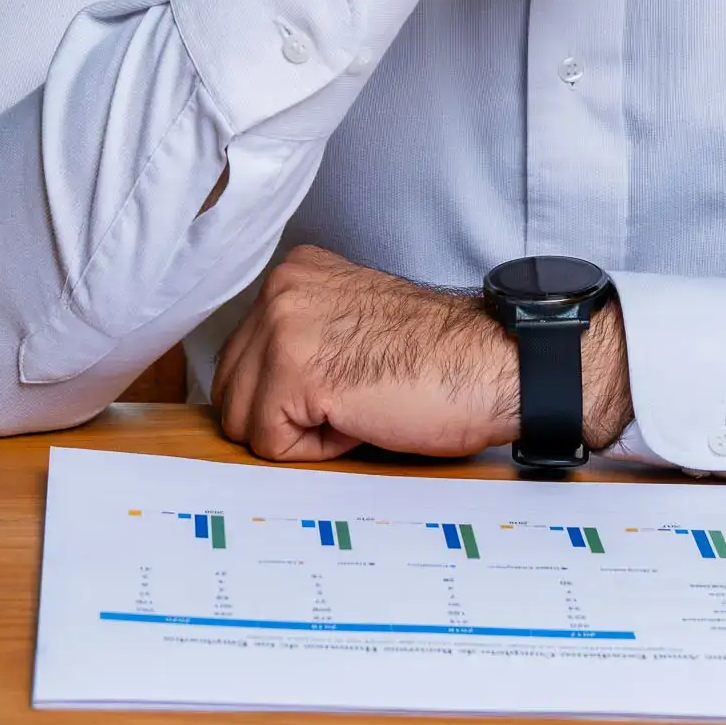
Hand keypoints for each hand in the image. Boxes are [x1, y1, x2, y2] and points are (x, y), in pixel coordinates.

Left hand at [212, 246, 632, 462]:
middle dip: (284, 416)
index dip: (289, 396)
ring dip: (300, 433)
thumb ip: (297, 341)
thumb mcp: (348, 327)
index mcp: (292, 275)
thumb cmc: (437, 361)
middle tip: (353, 401)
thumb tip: (248, 397)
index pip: (241, 359)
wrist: (495, 366)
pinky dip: (317, 449)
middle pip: (230, 390)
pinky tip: (362, 419)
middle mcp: (279, 288)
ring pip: (243, 420)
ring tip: (358, 408)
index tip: (345, 385)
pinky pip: (271, 442)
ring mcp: (283, 326)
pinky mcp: (297, 370)